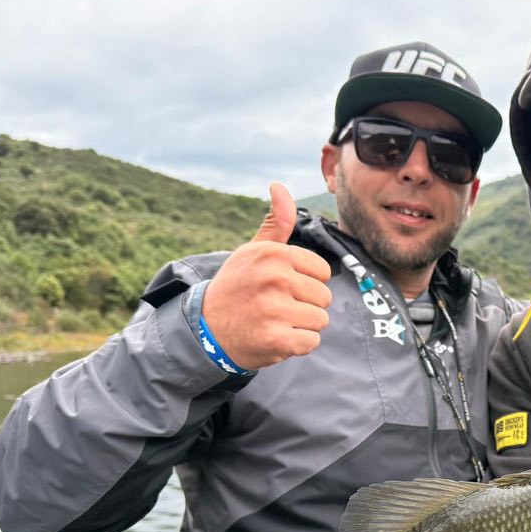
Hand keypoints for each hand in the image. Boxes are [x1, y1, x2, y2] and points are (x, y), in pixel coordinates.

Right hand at [201, 183, 332, 369]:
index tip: (281, 287)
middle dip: (305, 306)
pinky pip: (311, 342)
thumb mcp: (253, 251)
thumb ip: (276, 223)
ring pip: (320, 320)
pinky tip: (275, 338)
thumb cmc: (237, 287)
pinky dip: (297, 345)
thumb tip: (279, 186)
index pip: (322, 271)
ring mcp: (275, 309)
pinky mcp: (277, 339)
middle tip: (275, 307)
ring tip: (275, 322)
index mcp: (273, 254)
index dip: (306, 283)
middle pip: (324, 298)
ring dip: (301, 326)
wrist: (206, 330)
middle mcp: (275, 278)